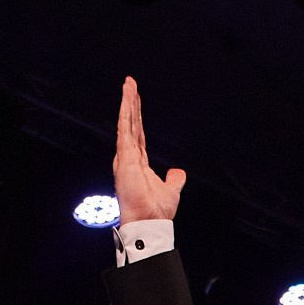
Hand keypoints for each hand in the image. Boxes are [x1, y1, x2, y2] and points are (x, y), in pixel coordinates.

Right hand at [113, 76, 185, 222]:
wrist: (149, 221)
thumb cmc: (156, 210)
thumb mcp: (171, 190)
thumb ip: (174, 179)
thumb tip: (178, 172)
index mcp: (139, 163)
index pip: (138, 134)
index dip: (137, 117)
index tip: (136, 100)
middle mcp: (130, 157)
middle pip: (131, 124)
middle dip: (130, 103)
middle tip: (130, 83)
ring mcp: (126, 156)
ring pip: (127, 122)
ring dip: (127, 102)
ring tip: (128, 83)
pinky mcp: (125, 156)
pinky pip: (125, 129)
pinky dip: (126, 113)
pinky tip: (127, 99)